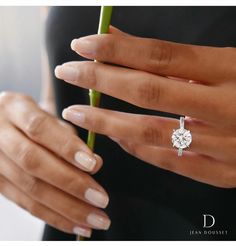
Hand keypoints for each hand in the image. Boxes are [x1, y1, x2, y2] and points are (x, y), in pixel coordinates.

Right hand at [0, 92, 109, 237]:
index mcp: (14, 108)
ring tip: (95, 218)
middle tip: (100, 199)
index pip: (40, 128)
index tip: (93, 164)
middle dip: (71, 183)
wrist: (1, 125)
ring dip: (66, 208)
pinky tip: (76, 224)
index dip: (66, 147)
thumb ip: (69, 137)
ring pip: (30, 189)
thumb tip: (95, 164)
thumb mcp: (48, 115)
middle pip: (33, 162)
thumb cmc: (33, 119)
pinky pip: (25, 204)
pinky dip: (54, 216)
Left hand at [56, 26, 235, 188]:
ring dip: (108, 120)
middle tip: (68, 72)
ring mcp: (225, 145)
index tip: (83, 44)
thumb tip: (117, 39)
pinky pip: (168, 160)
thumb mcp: (220, 63)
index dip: (117, 49)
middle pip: (148, 91)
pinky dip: (135, 148)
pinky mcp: (223, 173)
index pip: (159, 55)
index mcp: (230, 69)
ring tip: (78, 111)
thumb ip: (169, 57)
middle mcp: (227, 106)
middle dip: (101, 80)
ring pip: (152, 132)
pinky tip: (114, 137)